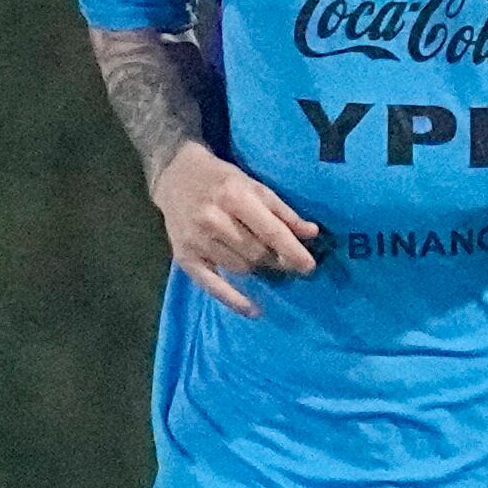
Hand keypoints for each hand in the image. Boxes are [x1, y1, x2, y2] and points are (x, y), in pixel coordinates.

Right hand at [152, 140, 320, 313]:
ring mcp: (196, 241)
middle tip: (286, 261)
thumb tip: (312, 234)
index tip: (309, 266)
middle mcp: (213, 220)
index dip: (292, 251)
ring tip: (264, 262)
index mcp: (234, 196)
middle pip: (256, 253)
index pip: (270, 231)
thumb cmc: (221, 180)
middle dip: (276, 260)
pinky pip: (213, 286)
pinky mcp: (185, 258)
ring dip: (257, 269)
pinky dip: (234, 300)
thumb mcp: (254, 186)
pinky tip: (254, 310)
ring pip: (240, 268)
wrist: (175, 177)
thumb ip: (283, 211)